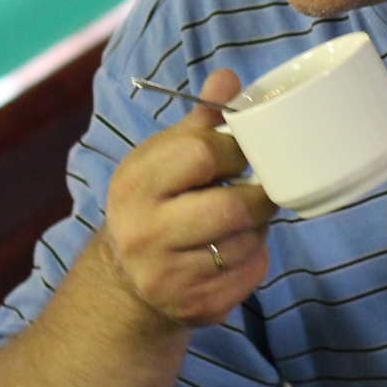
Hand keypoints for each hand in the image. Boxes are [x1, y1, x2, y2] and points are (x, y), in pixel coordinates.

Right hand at [102, 70, 278, 327]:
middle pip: (230, 208)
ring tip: (245, 218)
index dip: (235, 150)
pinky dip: (256, 258)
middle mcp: (143, 234)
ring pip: (246, 243)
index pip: (202, 154)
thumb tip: (229, 78)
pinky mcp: (197, 308)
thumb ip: (198, 122)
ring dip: (258, 227)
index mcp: (133, 184)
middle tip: (260, 188)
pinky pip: (251, 275)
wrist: (126, 280)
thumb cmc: (154, 204)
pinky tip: (237, 248)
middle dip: (257, 195)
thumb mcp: (162, 159)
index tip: (242, 153)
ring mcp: (169, 277)